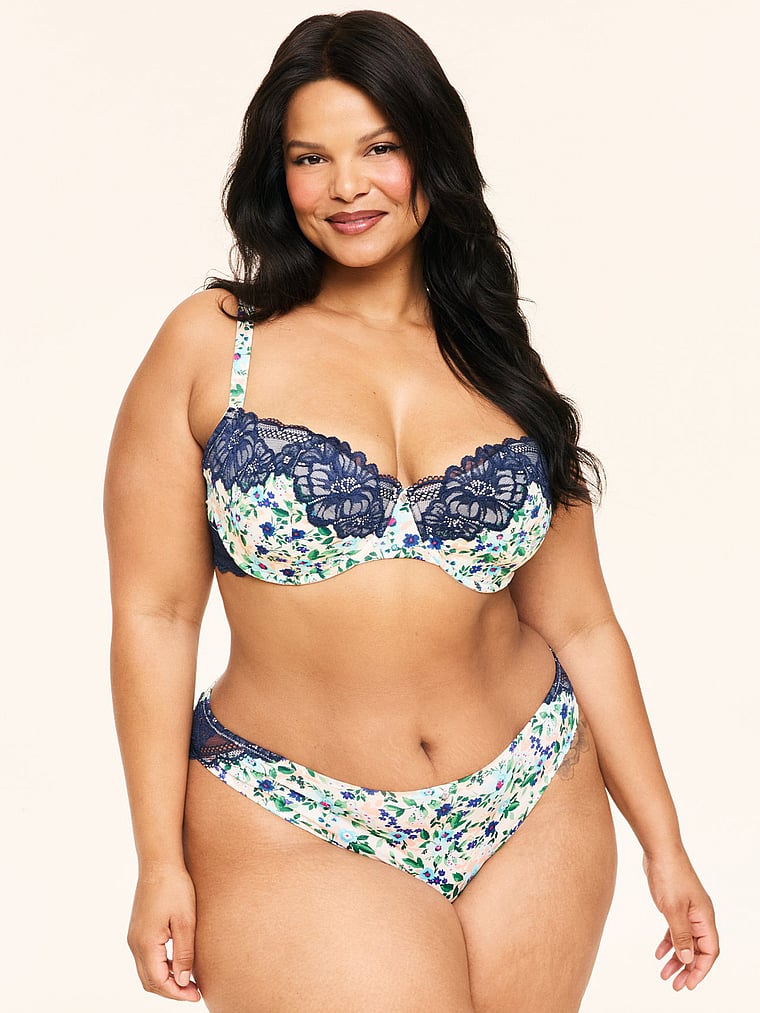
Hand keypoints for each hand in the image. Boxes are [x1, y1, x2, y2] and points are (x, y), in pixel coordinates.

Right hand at [127, 863, 200, 1001]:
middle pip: (150, 981)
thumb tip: (184, 981)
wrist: (159, 862)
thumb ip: (184, 953)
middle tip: (194, 991)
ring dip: (166, 979)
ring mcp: (134, 937)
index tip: (196, 995)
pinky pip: (147, 958)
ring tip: (189, 979)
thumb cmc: (175, 887)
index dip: (177, 993)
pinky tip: (179, 962)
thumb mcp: (186, 921)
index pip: (159, 982)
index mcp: (145, 944)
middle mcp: (135, 944)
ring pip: (147, 971)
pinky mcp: (138, 930)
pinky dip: (162, 966)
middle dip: (171, 990)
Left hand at [643, 849, 718, 990]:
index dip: (700, 970)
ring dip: (676, 958)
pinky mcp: (676, 905)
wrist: (659, 850)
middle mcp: (700, 916)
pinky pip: (675, 930)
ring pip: (685, 941)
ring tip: (663, 974)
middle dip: (687, 969)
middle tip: (674, 985)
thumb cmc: (669, 875)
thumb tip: (687, 959)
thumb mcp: (673, 909)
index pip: (709, 951)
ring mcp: (688, 910)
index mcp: (705, 917)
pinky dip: (668, 942)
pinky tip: (658, 953)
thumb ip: (680, 935)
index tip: (688, 984)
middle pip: (698, 949)